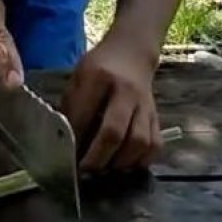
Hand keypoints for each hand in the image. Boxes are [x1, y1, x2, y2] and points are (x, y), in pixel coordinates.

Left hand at [61, 33, 161, 171]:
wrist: (131, 52)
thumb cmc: (99, 67)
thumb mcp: (78, 77)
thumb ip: (72, 106)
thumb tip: (64, 140)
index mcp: (98, 77)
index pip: (84, 115)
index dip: (74, 140)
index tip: (66, 156)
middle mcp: (124, 91)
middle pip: (114, 131)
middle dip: (97, 158)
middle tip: (86, 170)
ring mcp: (144, 104)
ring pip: (139, 141)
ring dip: (121, 162)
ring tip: (107, 167)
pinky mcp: (156, 115)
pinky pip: (155, 144)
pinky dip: (142, 159)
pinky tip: (127, 162)